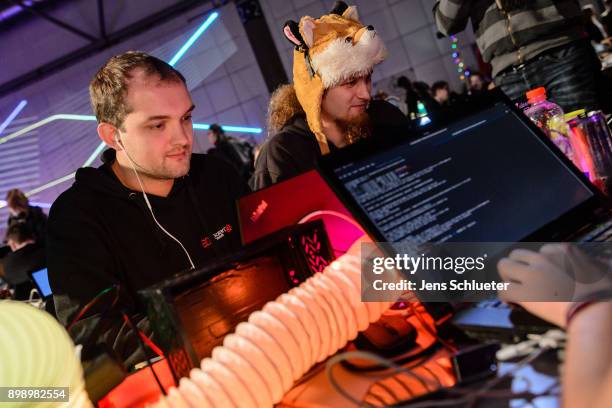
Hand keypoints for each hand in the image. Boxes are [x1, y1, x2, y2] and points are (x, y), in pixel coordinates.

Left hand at [497, 244, 611, 326]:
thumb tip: (603, 262)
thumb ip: (598, 264)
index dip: (540, 263)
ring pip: (504, 267)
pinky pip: (503, 290)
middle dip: (517, 266)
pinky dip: (505, 296)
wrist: (595, 312)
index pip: (541, 250)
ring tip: (513, 288)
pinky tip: (511, 302)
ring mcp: (532, 275)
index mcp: (563, 251)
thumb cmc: (604, 294)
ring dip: (506, 277)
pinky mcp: (524, 293)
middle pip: (517, 255)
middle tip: (521, 279)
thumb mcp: (605, 270)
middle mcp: (544, 259)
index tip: (543, 274)